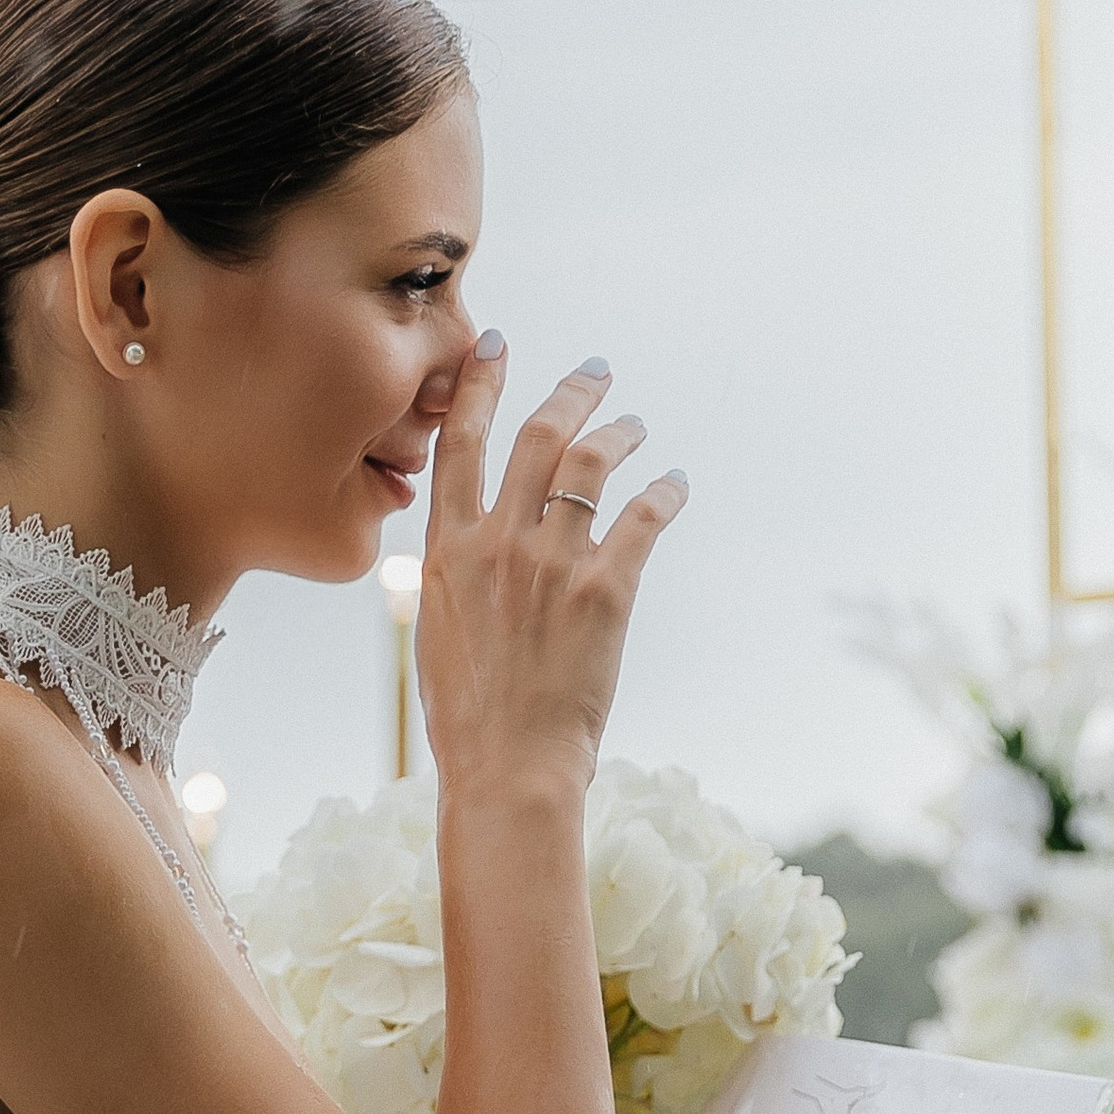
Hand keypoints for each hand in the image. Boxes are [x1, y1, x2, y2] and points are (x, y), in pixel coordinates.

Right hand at [416, 342, 687, 800]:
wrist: (507, 767)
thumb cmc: (468, 716)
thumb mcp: (438, 633)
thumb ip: (456, 578)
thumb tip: (466, 552)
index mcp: (446, 552)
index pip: (459, 444)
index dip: (479, 387)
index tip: (496, 346)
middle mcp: (497, 544)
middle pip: (538, 436)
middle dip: (571, 393)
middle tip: (596, 372)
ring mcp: (552, 563)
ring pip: (591, 463)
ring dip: (619, 433)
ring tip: (636, 427)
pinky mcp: (606, 590)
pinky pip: (643, 517)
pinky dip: (664, 492)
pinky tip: (674, 484)